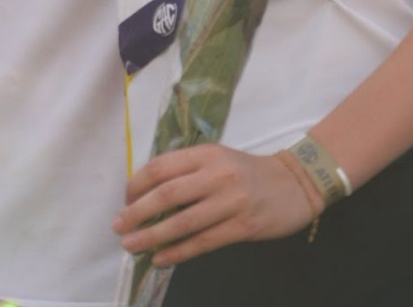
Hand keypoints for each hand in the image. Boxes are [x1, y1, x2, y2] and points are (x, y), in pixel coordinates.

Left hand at [111, 144, 319, 267]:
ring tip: (131, 245)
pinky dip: (178, 252)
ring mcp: (230, 201)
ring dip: (152, 236)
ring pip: (183, 222)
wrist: (294, 183)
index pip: (161, 167)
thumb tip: (147, 193)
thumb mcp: (216, 158)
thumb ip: (187, 170)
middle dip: (137, 212)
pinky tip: (160, 258)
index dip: (138, 184)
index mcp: (205, 153)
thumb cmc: (246, 171)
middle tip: (118, 225)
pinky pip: (204, 242)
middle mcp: (215, 175)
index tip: (125, 199)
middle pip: (167, 195)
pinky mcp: (243, 226)